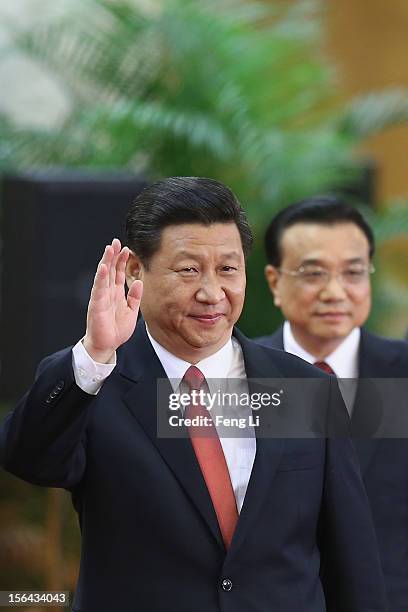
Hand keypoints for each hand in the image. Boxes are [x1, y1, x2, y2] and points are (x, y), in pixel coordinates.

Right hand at [83, 238, 142, 362]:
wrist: (107, 345)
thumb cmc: (116, 330)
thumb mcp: (131, 311)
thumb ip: (135, 296)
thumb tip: (139, 282)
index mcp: (116, 293)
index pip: (119, 273)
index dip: (122, 261)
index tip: (126, 248)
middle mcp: (107, 292)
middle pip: (110, 270)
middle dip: (113, 255)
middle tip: (116, 241)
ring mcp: (101, 297)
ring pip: (103, 275)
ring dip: (106, 261)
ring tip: (109, 248)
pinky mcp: (96, 304)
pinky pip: (98, 289)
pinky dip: (101, 278)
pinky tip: (103, 267)